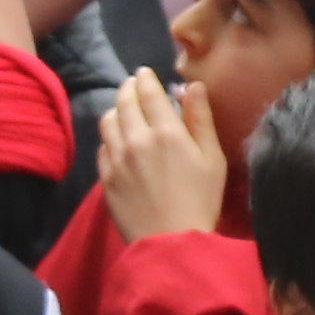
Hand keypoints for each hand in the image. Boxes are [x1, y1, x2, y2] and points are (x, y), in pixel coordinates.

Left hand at [96, 68, 229, 242]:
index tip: (143, 72)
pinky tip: (117, 140)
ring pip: (108, 121)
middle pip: (124, 102)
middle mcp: (136, 139)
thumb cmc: (201, 200)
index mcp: (166, 132)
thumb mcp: (212, 158)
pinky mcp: (106, 178)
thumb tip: (191, 86)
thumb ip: (200, 119)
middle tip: (132, 84)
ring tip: (123, 109)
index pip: (148, 93)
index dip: (145, 79)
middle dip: (128, 88)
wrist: (171, 243)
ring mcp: (117, 159)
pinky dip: (110, 137)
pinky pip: (102, 147)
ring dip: (116, 109)